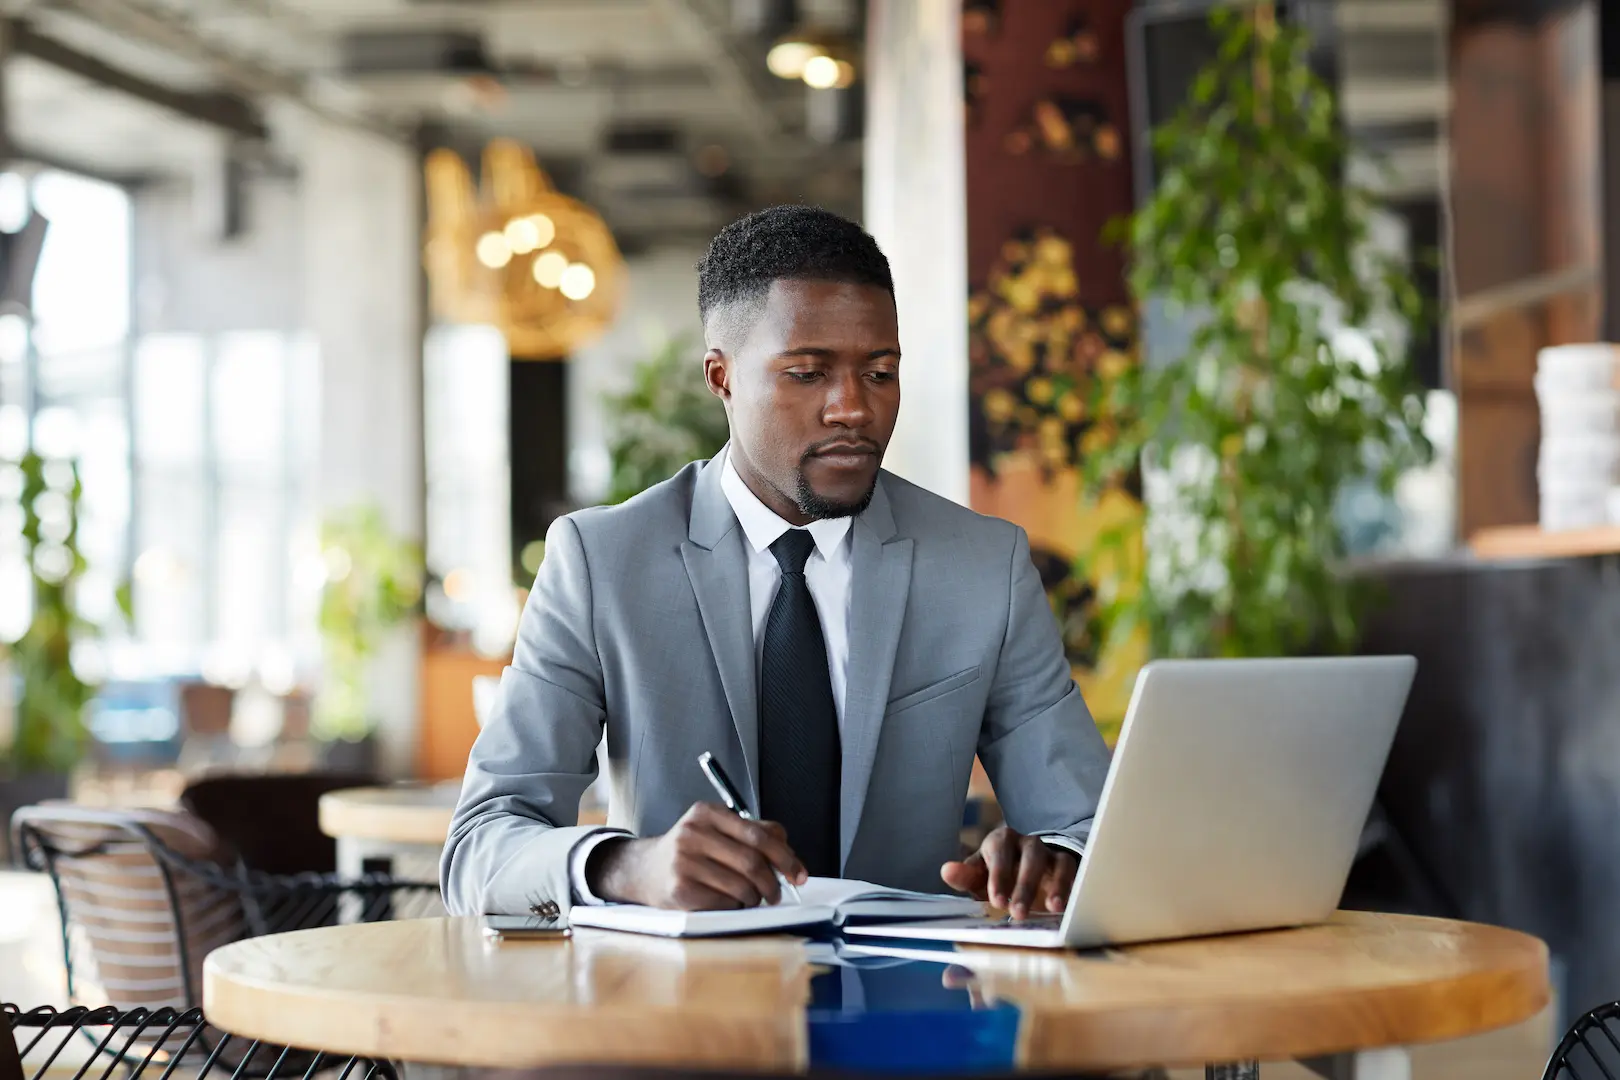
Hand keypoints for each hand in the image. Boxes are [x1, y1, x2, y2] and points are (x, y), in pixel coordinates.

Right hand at [586, 802, 807, 909]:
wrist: (642, 870)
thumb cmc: (690, 851)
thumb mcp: (716, 830)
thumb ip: (754, 833)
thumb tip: (789, 853)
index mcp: (707, 813)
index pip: (759, 835)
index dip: (786, 857)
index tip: (799, 874)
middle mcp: (692, 833)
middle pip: (753, 862)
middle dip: (773, 884)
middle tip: (777, 894)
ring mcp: (683, 862)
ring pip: (742, 886)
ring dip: (754, 898)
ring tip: (750, 897)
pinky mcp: (679, 890)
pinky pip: (725, 903)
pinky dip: (735, 906)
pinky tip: (728, 901)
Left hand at [939, 827, 1076, 919]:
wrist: (1022, 872)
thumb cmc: (997, 876)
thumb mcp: (979, 878)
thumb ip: (964, 877)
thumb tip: (946, 871)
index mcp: (1000, 841)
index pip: (999, 853)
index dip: (999, 876)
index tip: (997, 901)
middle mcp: (1026, 843)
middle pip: (1030, 857)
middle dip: (1025, 885)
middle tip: (1018, 912)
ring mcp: (1049, 852)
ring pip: (1055, 862)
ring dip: (1055, 884)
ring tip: (1053, 908)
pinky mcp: (1066, 864)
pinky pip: (1072, 871)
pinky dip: (1070, 887)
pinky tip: (1066, 906)